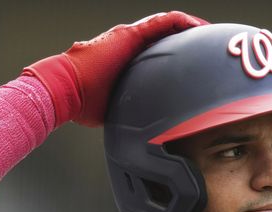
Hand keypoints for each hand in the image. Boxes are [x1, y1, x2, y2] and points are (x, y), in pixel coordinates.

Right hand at [23, 11, 206, 126]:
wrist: (65, 89)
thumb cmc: (82, 102)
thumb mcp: (114, 106)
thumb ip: (129, 109)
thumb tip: (139, 130)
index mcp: (125, 61)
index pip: (155, 53)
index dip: (175, 55)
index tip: (193, 63)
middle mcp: (128, 45)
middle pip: (163, 36)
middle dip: (185, 38)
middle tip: (204, 45)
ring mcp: (129, 37)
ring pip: (165, 25)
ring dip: (188, 26)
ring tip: (206, 30)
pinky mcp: (131, 34)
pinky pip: (163, 22)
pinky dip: (182, 21)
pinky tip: (197, 25)